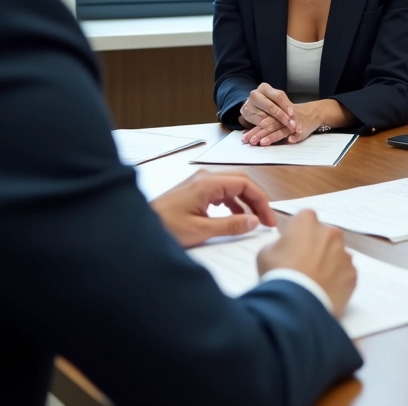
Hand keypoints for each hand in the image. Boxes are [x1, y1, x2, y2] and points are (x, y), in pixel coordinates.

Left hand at [150, 170, 276, 247]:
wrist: (138, 228)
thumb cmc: (166, 227)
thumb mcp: (201, 230)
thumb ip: (230, 225)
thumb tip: (254, 221)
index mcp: (208, 183)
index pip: (245, 183)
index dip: (261, 201)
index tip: (269, 220)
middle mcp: (204, 177)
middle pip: (241, 182)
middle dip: (256, 200)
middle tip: (266, 221)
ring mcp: (198, 183)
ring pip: (231, 186)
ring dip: (245, 202)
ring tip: (253, 221)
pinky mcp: (194, 191)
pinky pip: (221, 192)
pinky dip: (232, 203)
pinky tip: (235, 217)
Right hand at [238, 83, 296, 139]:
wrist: (253, 105)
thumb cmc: (268, 101)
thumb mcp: (276, 100)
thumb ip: (285, 106)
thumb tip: (294, 116)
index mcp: (264, 87)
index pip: (278, 96)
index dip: (286, 106)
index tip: (293, 115)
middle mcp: (255, 94)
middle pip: (271, 107)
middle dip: (282, 117)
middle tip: (292, 125)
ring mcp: (249, 104)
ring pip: (264, 117)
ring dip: (276, 126)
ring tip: (286, 131)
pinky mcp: (246, 114)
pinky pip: (258, 123)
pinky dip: (267, 129)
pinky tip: (275, 133)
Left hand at [243, 99, 329, 145]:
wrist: (312, 112)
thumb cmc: (291, 118)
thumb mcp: (277, 119)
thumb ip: (264, 125)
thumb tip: (247, 134)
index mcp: (275, 115)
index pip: (262, 122)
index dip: (253, 130)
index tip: (244, 138)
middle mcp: (282, 118)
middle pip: (269, 125)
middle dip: (260, 134)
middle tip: (251, 141)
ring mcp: (292, 123)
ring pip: (281, 129)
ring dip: (273, 136)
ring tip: (264, 142)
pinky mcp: (302, 128)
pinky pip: (298, 132)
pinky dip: (295, 136)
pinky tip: (291, 140)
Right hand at [257, 210, 356, 315]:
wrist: (296, 304)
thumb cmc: (279, 274)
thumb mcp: (266, 253)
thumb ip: (280, 244)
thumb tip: (287, 249)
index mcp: (307, 221)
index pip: (305, 219)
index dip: (298, 232)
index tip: (293, 245)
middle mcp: (330, 233)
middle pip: (324, 236)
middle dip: (317, 246)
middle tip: (303, 264)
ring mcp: (344, 254)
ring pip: (337, 255)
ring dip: (328, 263)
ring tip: (314, 280)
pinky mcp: (353, 274)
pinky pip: (345, 273)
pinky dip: (337, 280)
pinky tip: (324, 290)